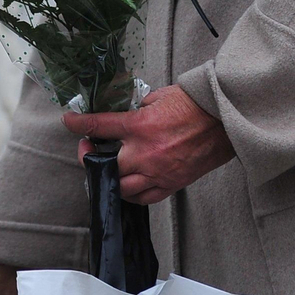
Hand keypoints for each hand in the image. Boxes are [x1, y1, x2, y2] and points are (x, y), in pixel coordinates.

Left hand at [61, 85, 234, 204]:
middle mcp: (145, 153)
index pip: (99, 126)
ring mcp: (158, 172)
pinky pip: (145, 198)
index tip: (69, 122)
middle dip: (91, 158)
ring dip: (110, 179)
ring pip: (122, 188)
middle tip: (89, 148)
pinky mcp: (172, 183)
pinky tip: (129, 184)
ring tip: (107, 169)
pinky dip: (133, 193)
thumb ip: (138, 107)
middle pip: (106, 165)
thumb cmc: (195, 104)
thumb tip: (127, 111)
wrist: (224, 118)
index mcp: (139, 126)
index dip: (78, 124)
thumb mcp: (159, 96)